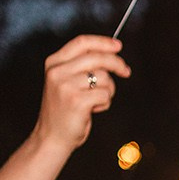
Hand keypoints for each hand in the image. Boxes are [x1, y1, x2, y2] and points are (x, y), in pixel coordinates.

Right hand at [36, 36, 129, 151]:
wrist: (52, 137)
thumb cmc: (64, 110)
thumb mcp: (66, 82)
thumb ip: (81, 67)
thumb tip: (112, 54)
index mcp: (54, 63)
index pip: (81, 43)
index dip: (102, 42)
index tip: (117, 46)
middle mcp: (57, 72)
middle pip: (97, 57)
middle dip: (116, 63)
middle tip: (126, 71)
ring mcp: (66, 86)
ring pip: (103, 77)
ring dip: (108, 90)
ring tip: (97, 100)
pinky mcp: (77, 101)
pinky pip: (105, 94)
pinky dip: (105, 103)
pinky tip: (94, 109)